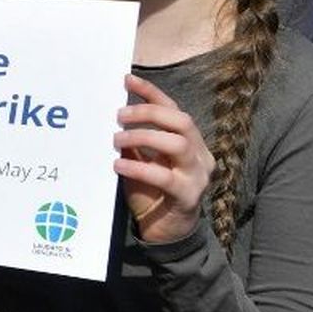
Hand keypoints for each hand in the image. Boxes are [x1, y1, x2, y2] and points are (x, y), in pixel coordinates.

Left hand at [114, 74, 214, 244]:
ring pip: (177, 144)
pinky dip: (139, 167)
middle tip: (119, 116)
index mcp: (190, 141)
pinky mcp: (189, 196)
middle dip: (148, 113)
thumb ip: (135, 140)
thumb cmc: (151, 191)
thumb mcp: (142, 160)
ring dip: (143, 137)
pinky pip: (165, 176)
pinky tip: (119, 165)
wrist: (166, 231)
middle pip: (181, 121)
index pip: (173, 109)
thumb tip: (112, 115)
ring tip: (117, 140)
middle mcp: (200, 154)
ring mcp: (198, 175)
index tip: (127, 80)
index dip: (151, 93)